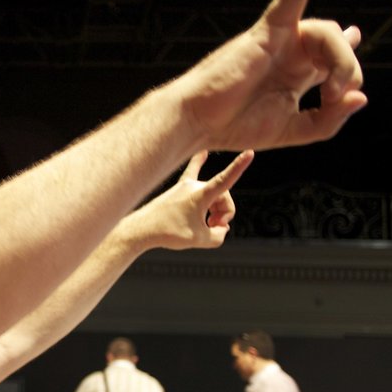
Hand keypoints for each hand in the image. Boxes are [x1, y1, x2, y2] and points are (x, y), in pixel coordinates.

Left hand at [129, 150, 253, 251]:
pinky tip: (203, 152)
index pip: (225, 180)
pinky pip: (191, 173)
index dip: (239, 167)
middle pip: (224, 198)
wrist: (141, 229)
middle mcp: (193, 185)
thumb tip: (221, 228)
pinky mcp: (178, 189)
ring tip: (206, 225)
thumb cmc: (168, 233)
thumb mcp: (200, 240)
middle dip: (224, 215)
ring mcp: (185, 186)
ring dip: (215, 211)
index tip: (250, 152)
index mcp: (200, 195)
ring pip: (213, 195)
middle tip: (214, 228)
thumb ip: (219, 235)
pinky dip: (198, 163)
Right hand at [178, 0, 365, 151]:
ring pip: (327, 33)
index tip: (346, 88)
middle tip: (335, 97)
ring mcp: (281, 38)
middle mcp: (291, 52)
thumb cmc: (236, 125)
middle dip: (347, 73)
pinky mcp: (269, 28)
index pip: (331, 61)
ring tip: (331, 87)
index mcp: (295, 76)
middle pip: (336, 49)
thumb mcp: (294, 131)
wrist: (200, 121)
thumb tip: (361, 97)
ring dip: (340, 59)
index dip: (347, 65)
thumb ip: (329, 120)